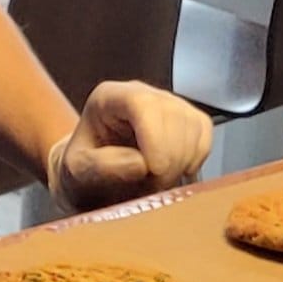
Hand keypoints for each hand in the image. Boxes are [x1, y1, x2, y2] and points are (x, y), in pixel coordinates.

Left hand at [47, 80, 214, 212]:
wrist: (93, 178)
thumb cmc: (82, 173)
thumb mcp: (78, 173)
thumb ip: (102, 166)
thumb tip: (141, 163)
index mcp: (108, 98)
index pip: (142, 104)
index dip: (155, 137)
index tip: (154, 170)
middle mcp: (141, 93)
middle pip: (172, 116)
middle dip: (169, 159)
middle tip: (152, 188)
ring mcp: (168, 103)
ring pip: (192, 126)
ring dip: (182, 163)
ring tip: (157, 182)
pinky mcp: (187, 119)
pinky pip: (204, 136)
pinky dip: (195, 160)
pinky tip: (175, 173)